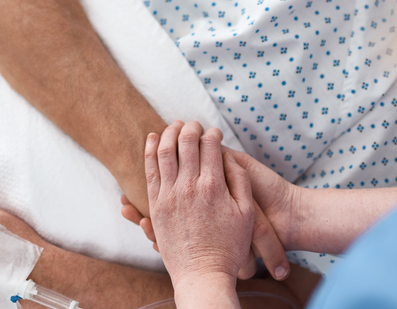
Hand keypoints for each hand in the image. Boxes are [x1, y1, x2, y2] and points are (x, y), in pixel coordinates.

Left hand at [144, 121, 254, 306]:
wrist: (203, 274)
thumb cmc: (229, 247)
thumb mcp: (246, 214)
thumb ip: (240, 183)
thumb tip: (228, 158)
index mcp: (214, 186)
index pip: (210, 146)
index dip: (212, 134)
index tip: (213, 132)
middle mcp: (189, 187)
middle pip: (186, 144)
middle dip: (190, 128)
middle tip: (193, 124)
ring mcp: (170, 195)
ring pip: (164, 152)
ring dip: (168, 133)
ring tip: (173, 126)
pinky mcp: (157, 206)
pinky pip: (150, 171)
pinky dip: (149, 151)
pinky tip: (152, 140)